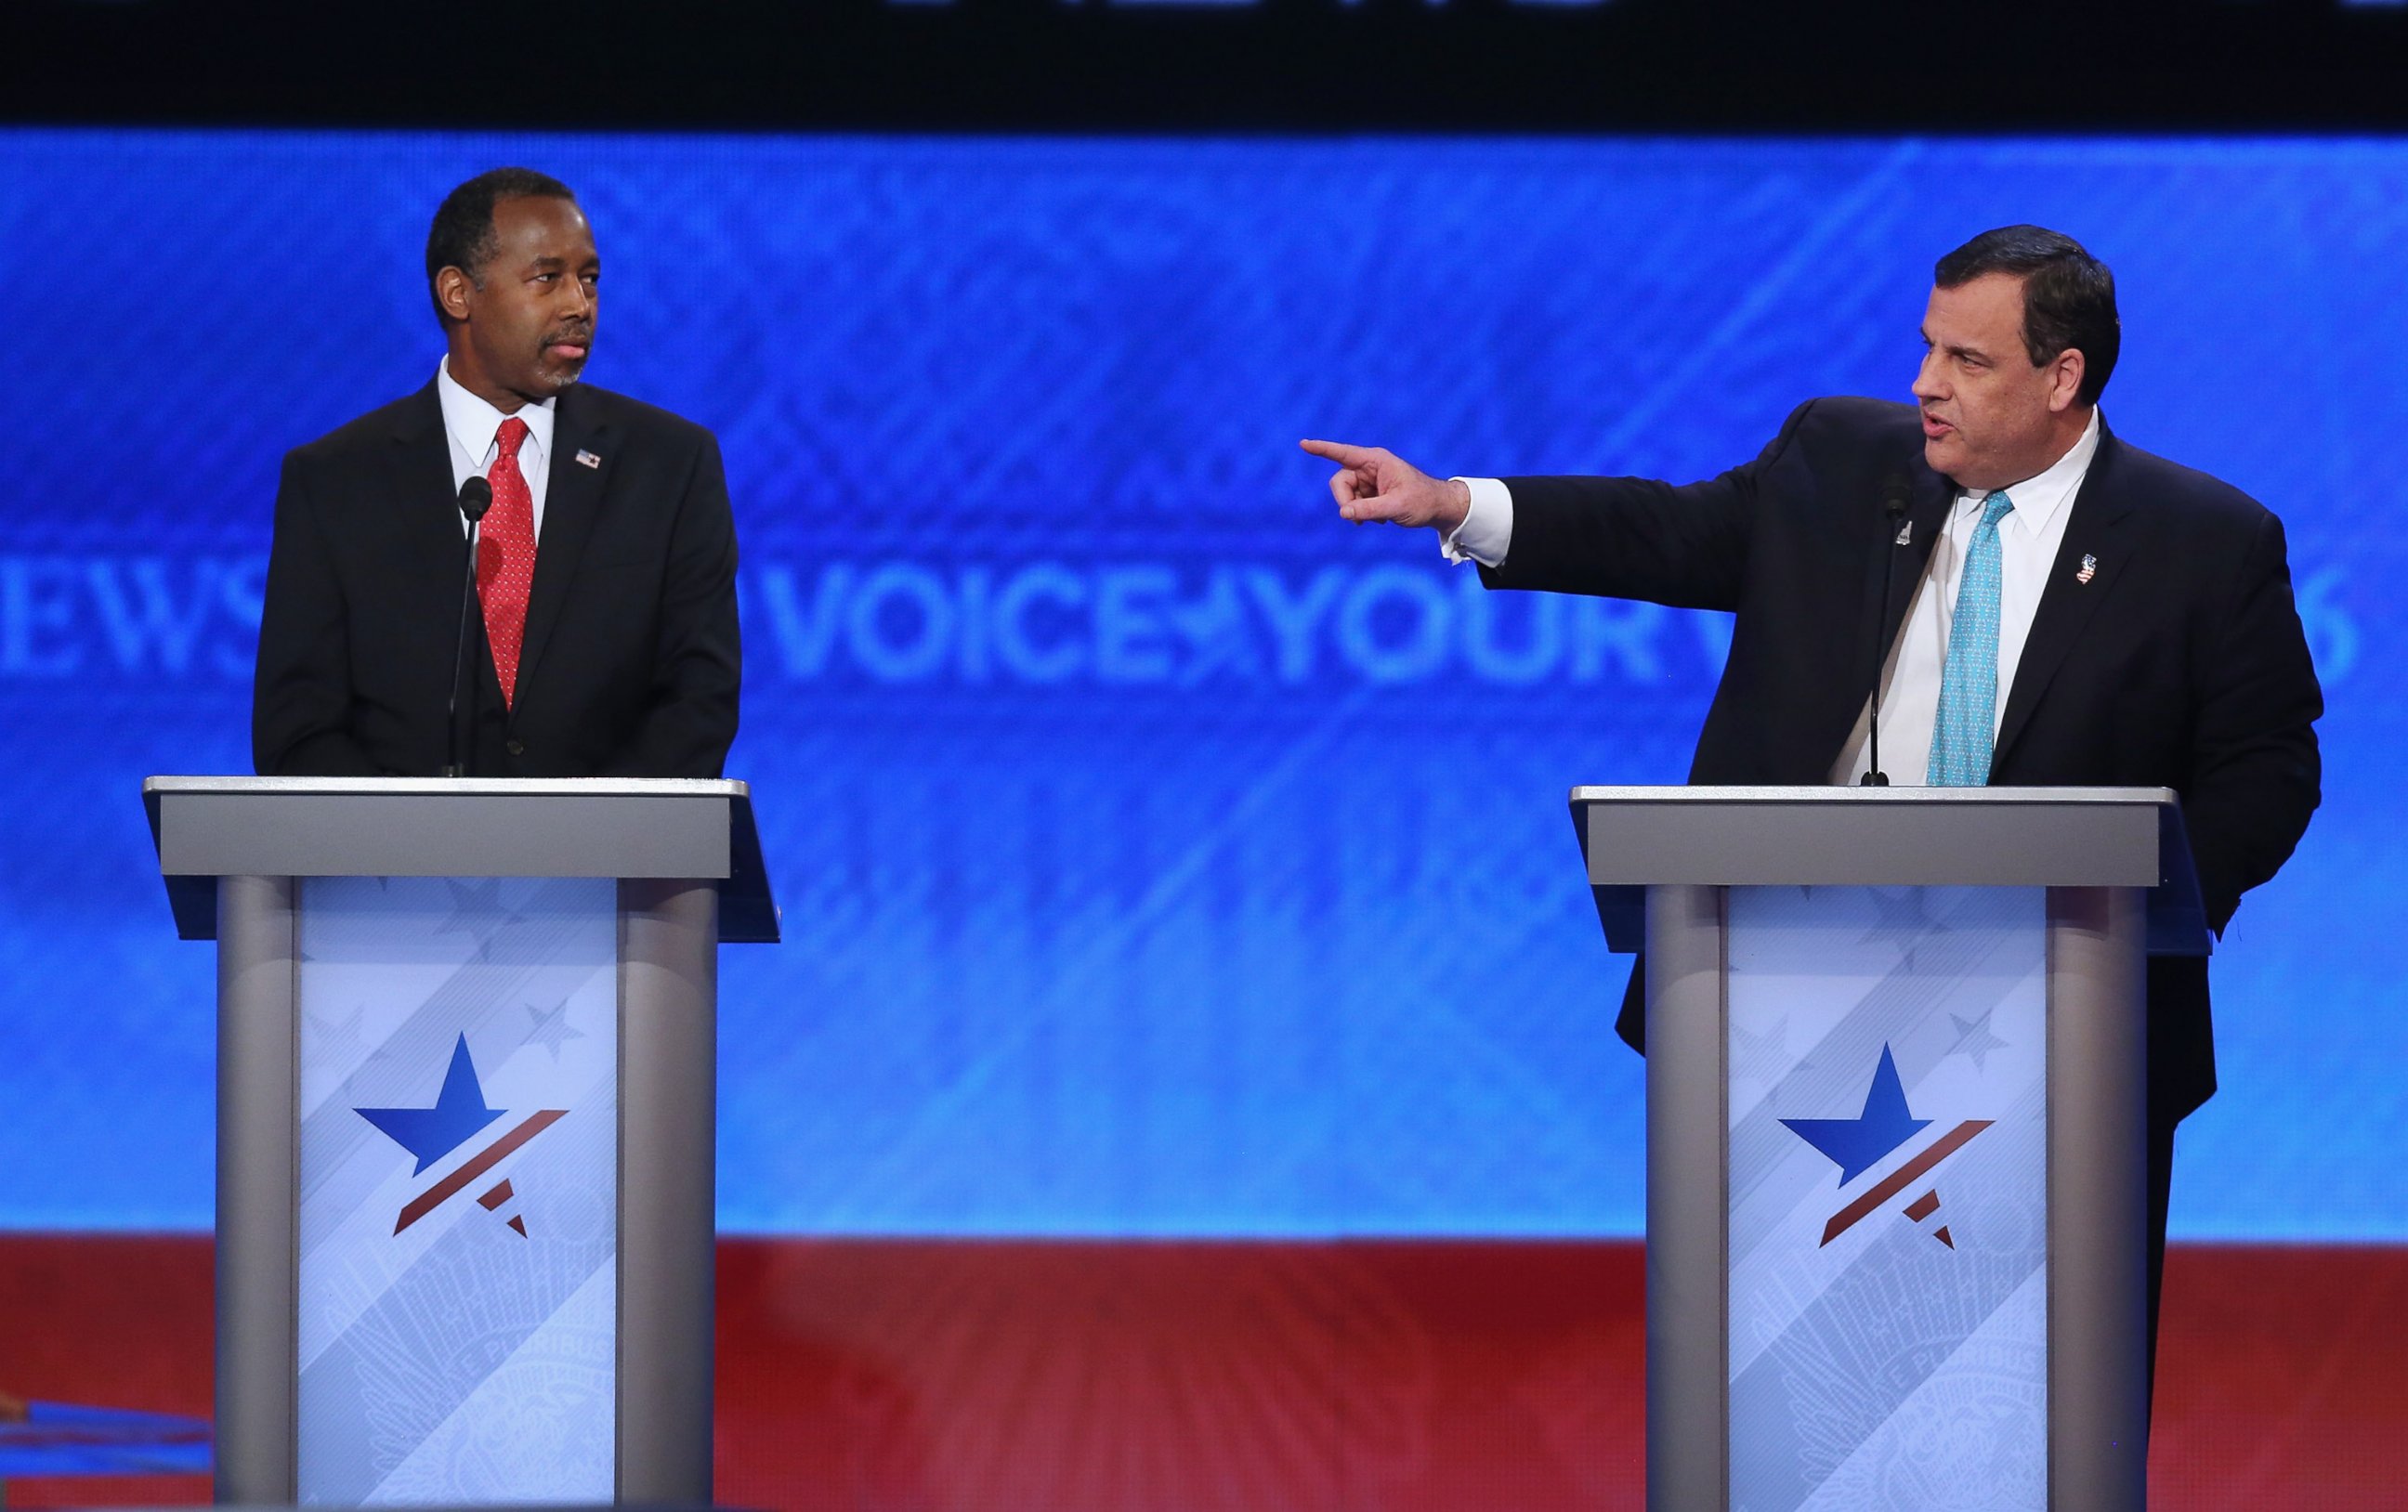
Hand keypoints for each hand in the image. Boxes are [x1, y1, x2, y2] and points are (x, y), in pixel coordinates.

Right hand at [1300, 439, 1470, 534]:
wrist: (1438, 508)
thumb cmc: (1422, 501)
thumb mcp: (1395, 507)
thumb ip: (1368, 510)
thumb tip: (1344, 513)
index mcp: (1376, 460)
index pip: (1343, 453)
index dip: (1322, 449)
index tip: (1303, 443)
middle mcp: (1369, 467)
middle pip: (1339, 481)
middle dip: (1345, 501)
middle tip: (1356, 520)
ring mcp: (1369, 480)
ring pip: (1345, 495)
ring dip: (1355, 510)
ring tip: (1376, 520)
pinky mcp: (1371, 492)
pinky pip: (1354, 503)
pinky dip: (1361, 513)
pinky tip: (1379, 520)